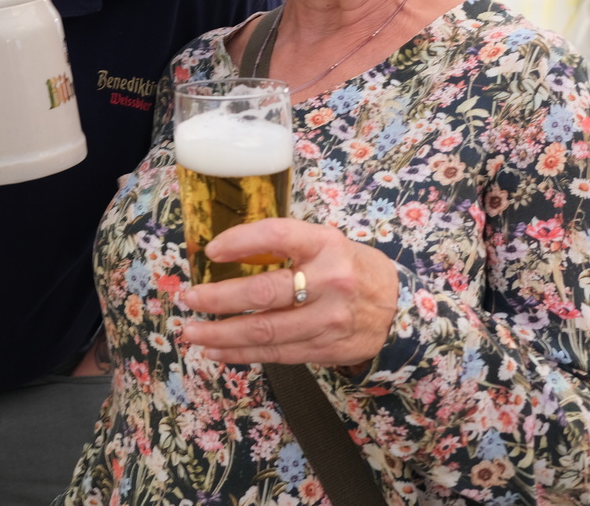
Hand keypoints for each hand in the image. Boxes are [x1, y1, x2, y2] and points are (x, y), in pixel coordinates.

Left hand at [179, 218, 398, 367]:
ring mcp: (327, 320)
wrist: (400, 311)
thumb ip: (287, 245)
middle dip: (218, 298)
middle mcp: (329, 281)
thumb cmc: (353, 268)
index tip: (210, 251)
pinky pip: (275, 354)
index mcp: (327, 244)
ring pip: (265, 331)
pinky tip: (217, 351)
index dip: (240, 241)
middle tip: (188, 299)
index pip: (278, 235)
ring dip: (221, 334)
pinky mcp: (324, 349)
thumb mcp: (328, 243)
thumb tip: (229, 251)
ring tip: (192, 332)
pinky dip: (241, 353)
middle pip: (263, 292)